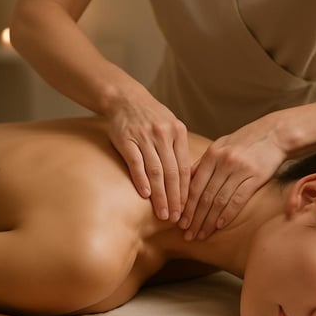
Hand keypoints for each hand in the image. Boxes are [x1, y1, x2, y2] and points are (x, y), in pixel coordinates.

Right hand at [106, 95, 189, 221]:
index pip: (185, 167)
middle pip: (172, 173)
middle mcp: (163, 134)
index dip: (186, 191)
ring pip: (156, 171)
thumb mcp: (171, 126)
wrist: (125, 98)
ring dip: (160, 195)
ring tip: (163, 213)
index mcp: (178, 132)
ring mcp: (144, 137)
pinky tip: (145, 195)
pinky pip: (136, 163)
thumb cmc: (151, 116)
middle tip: (176, 218)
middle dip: (175, 198)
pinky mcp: (126, 139)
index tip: (187, 209)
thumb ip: (179, 148)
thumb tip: (190, 177)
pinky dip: (141, 180)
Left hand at [180, 115, 286, 239]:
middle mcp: (223, 162)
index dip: (186, 207)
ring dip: (209, 221)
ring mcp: (240, 170)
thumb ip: (203, 163)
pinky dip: (228, 214)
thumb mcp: (220, 145)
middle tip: (187, 235)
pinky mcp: (256, 177)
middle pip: (205, 196)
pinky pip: (238, 199)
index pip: (194, 186)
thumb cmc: (245, 140)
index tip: (179, 223)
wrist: (274, 133)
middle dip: (194, 218)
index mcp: (212, 155)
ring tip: (201, 235)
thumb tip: (186, 180)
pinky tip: (220, 225)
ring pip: (219, 201)